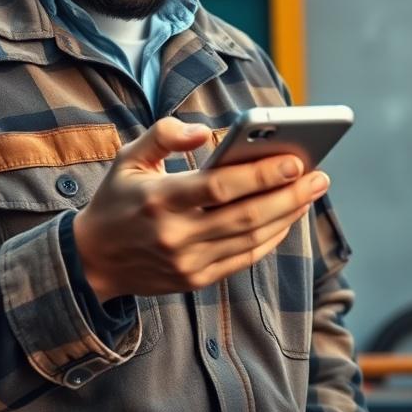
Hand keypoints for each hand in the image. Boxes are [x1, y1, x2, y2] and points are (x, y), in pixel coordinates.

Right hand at [72, 117, 329, 300]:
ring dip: (288, 215)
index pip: (220, 187)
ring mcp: (187, 262)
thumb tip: (206, 131)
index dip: (261, 174)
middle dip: (289, 195)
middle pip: (246, 216)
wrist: (92, 260)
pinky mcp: (195, 280)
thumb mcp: (128, 156)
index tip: (295, 160)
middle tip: (319, 175)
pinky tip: (288, 217)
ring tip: (311, 191)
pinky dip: (270, 238)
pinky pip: (243, 258)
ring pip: (251, 239)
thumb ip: (164, 134)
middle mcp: (175, 236)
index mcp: (158, 200)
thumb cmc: (117, 198)